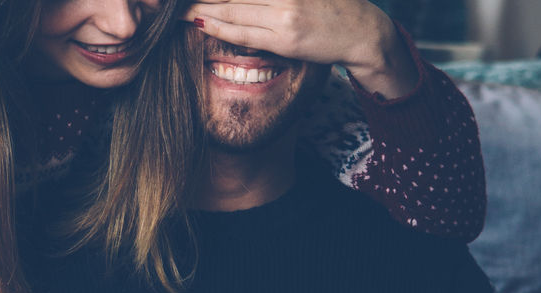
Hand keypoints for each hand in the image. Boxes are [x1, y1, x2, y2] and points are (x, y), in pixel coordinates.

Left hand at [184, 0, 419, 97]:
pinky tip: (202, 22)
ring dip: (204, 8)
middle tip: (177, 0)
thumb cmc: (334, 6)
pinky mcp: (286, 40)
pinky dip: (220, 26)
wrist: (363, 32)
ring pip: (234, 9)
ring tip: (180, 8)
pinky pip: (244, 33)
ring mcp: (285, 16)